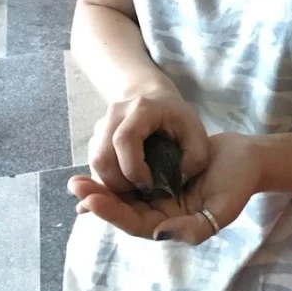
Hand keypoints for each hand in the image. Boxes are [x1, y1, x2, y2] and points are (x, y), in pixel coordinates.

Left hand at [69, 132, 260, 243]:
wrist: (249, 158)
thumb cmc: (239, 183)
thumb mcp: (223, 209)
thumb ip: (195, 229)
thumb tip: (159, 235)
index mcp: (174, 227)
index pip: (136, 224)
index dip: (113, 214)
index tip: (91, 201)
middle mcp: (163, 215)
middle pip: (124, 211)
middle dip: (99, 199)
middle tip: (76, 186)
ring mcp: (161, 196)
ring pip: (125, 196)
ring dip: (102, 188)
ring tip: (78, 179)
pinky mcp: (161, 177)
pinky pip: (133, 179)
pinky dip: (115, 175)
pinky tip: (98, 166)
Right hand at [88, 88, 207, 194]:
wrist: (153, 98)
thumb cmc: (177, 117)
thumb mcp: (197, 132)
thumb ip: (195, 158)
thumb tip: (178, 182)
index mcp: (141, 109)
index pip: (125, 139)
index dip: (134, 168)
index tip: (150, 184)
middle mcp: (115, 115)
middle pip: (102, 156)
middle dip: (118, 184)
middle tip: (140, 192)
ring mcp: (101, 126)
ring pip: (95, 164)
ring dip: (111, 184)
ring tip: (134, 188)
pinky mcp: (95, 139)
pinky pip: (95, 166)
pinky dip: (106, 181)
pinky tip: (125, 184)